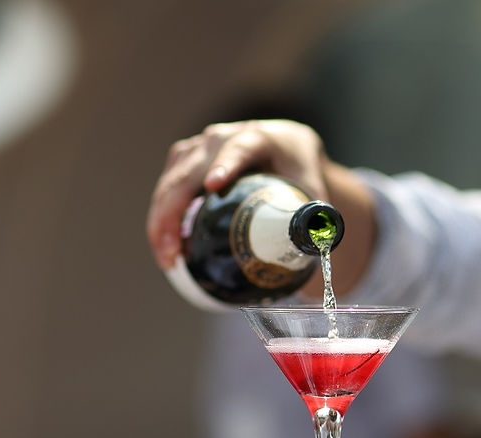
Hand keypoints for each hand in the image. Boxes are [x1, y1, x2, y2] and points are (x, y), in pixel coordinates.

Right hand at [145, 119, 329, 270]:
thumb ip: (316, 218)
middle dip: (174, 213)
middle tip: (173, 252)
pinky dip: (161, 216)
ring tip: (168, 257)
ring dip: (161, 220)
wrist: (287, 149)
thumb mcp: (313, 189)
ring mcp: (199, 147)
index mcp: (259, 139)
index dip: (226, 165)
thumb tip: (319, 253)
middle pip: (190, 172)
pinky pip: (167, 186)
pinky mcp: (184, 159)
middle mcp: (222, 138)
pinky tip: (165, 244)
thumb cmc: (300, 170)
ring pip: (171, 182)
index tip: (214, 185)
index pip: (240, 149)